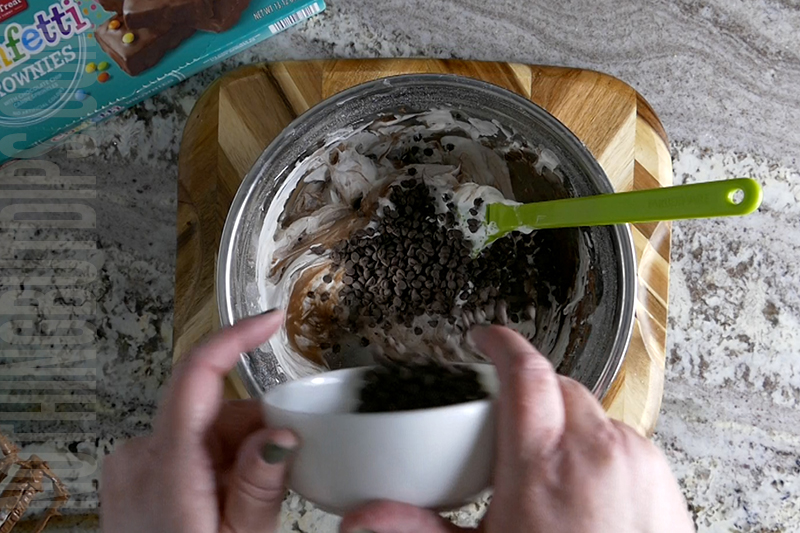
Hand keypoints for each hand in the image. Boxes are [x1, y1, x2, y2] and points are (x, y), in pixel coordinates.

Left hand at [101, 311, 297, 532]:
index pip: (196, 378)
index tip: (271, 320)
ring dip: (235, 454)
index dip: (234, 338)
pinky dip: (214, 463)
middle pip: (213, 411)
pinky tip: (220, 501)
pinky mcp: (130, 470)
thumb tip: (279, 432)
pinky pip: (185, 446)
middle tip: (280, 478)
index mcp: (167, 470)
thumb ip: (260, 487)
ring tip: (241, 506)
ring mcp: (129, 463)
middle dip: (256, 432)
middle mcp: (138, 456)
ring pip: (203, 430)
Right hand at [340, 326, 693, 532]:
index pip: (524, 374)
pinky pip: (620, 436)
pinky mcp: (659, 476)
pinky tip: (582, 484)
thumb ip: (420, 530)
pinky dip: (596, 446)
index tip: (485, 339)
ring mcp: (633, 461)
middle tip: (506, 420)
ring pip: (589, 410)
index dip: (501, 345)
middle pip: (556, 386)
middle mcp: (594, 452)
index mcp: (543, 467)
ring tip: (544, 462)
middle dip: (528, 392)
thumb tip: (365, 518)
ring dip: (563, 421)